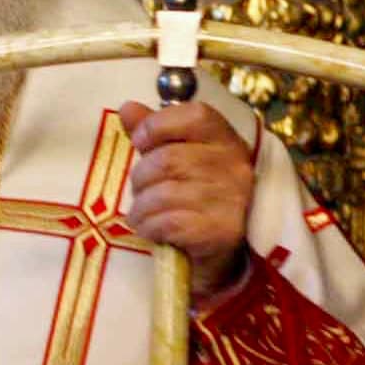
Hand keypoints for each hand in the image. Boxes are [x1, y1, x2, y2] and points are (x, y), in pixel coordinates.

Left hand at [116, 99, 254, 298]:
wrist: (218, 256)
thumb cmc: (192, 200)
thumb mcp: (174, 159)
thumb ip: (153, 132)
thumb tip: (127, 107)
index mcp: (226, 140)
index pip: (196, 115)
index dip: (158, 125)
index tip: (141, 142)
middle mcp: (236, 167)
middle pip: (168, 158)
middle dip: (141, 177)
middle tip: (142, 191)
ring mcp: (232, 200)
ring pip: (163, 192)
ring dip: (142, 207)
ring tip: (144, 214)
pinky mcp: (221, 232)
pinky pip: (168, 222)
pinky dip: (150, 226)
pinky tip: (153, 230)